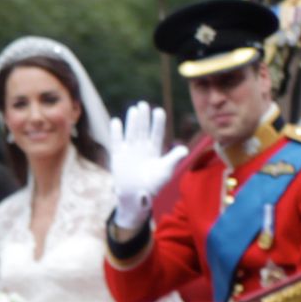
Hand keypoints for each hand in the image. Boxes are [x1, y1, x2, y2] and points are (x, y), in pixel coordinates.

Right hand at [109, 103, 187, 229]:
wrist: (135, 196)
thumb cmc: (153, 185)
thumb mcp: (165, 171)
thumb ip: (173, 159)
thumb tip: (184, 148)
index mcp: (154, 150)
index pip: (156, 133)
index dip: (158, 123)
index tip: (159, 111)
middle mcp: (141, 147)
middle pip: (143, 129)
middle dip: (144, 118)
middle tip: (145, 104)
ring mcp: (129, 150)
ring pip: (131, 132)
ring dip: (132, 121)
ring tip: (134, 109)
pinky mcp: (118, 155)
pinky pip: (116, 141)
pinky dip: (116, 132)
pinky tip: (116, 121)